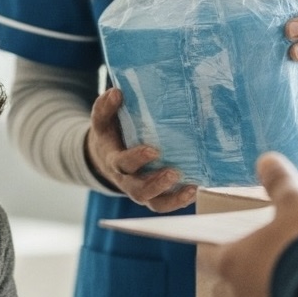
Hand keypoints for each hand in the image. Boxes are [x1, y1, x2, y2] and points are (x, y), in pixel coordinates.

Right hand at [85, 86, 197, 211]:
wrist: (106, 156)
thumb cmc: (110, 133)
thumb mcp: (103, 120)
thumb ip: (105, 107)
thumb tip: (116, 92)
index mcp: (114, 161)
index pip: (123, 163)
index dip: (137, 159)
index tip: (153, 150)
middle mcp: (127, 180)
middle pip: (139, 190)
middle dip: (156, 184)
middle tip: (173, 172)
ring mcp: (142, 190)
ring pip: (155, 203)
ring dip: (172, 199)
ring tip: (190, 188)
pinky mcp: (155, 195)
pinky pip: (166, 203)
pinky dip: (180, 200)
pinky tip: (194, 189)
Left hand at [200, 153, 297, 296]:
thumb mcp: (297, 204)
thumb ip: (280, 183)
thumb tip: (266, 160)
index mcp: (235, 263)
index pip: (207, 259)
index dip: (210, 251)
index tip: (214, 246)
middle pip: (223, 292)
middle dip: (232, 281)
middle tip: (250, 265)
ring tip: (280, 289)